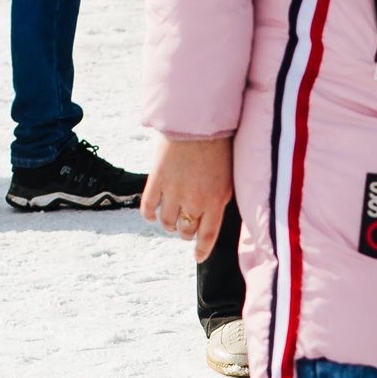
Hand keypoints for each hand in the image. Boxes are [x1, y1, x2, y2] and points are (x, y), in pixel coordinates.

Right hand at [141, 137, 232, 260]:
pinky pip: (147, 208)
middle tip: (185, 226)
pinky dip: (149, 215)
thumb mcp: (228, 176)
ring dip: (168, 224)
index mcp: (216, 201)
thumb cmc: (219, 145)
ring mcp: (173, 192)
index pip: (207, 236)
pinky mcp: (156, 181)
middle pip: (185, 230)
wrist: (197, 120)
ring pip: (166, 222)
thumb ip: (220, 197)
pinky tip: (152, 214)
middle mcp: (195, 201)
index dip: (201, 250)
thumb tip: (213, 214)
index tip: (197, 257)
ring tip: (170, 217)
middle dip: (185, 231)